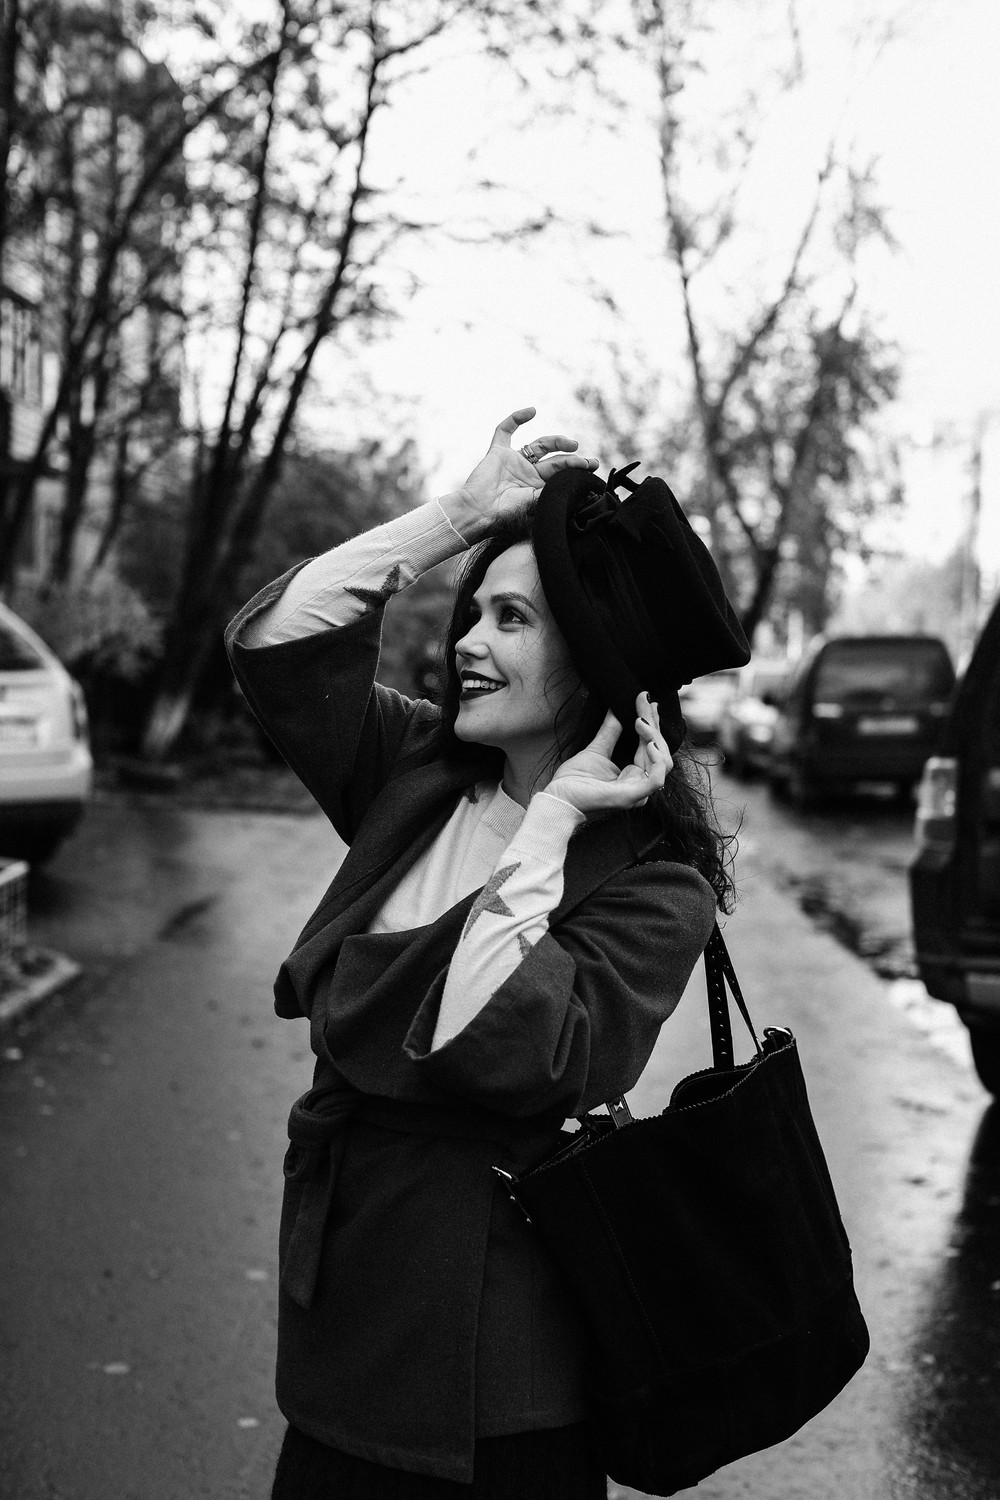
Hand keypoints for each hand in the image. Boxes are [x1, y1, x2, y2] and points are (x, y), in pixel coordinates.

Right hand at [457, 407, 597, 534]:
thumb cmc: (506, 512)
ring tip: (572, 444)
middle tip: (589, 461)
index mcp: (537, 487)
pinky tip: (532, 412)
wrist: (478, 510)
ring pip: (539, 444)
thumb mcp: (537, 502)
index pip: (561, 473)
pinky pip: (505, 430)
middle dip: (573, 458)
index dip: (577, 467)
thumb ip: (554, 490)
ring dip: (557, 441)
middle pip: (555, 459)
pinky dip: (516, 418)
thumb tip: (577, 485)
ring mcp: (513, 461)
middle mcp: (527, 473)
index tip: (591, 466)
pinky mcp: (497, 452)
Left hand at [545, 693, 672, 815]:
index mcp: (634, 775)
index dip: (651, 723)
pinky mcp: (632, 797)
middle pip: (660, 752)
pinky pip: (656, 779)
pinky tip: (647, 743)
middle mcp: (640, 785)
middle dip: (653, 725)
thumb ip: (611, 730)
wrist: (559, 798)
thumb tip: (617, 707)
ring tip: (640, 721)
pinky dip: (656, 759)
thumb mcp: (597, 749)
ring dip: (654, 738)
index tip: (646, 700)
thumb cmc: (574, 781)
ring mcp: (638, 792)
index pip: (651, 746)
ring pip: (663, 763)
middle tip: (644, 703)